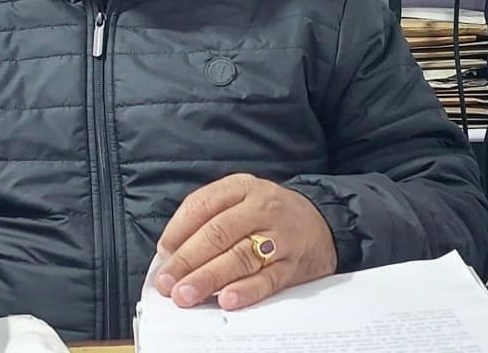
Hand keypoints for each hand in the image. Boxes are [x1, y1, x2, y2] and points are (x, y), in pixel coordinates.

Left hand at [155, 173, 336, 310]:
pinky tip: (227, 300)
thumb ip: (207, 218)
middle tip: (167, 282)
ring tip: (186, 294)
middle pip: (218, 233)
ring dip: (209, 278)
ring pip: (240, 257)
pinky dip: (246, 291)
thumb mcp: (241, 198)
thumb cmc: (269, 213)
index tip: (163, 253)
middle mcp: (261, 208)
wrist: (324, 221)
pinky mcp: (295, 264)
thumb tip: (170, 252)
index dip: (178, 230)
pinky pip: (268, 279)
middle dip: (188, 260)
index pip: (203, 204)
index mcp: (242, 187)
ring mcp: (280, 236)